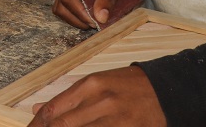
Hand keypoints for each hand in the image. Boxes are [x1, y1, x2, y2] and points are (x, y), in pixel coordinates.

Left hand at [28, 66, 164, 126]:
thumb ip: (68, 97)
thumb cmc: (129, 86)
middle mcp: (101, 101)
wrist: (167, 91)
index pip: (54, 110)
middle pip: (62, 126)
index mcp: (91, 84)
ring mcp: (115, 119)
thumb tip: (38, 109)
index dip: (37, 125)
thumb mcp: (98, 84)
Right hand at [52, 0, 133, 28]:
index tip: (93, 22)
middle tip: (92, 24)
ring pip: (61, 3)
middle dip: (74, 18)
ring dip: (73, 16)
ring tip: (90, 20)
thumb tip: (100, 18)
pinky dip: (74, 9)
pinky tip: (88, 12)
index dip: (78, 14)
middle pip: (60, 3)